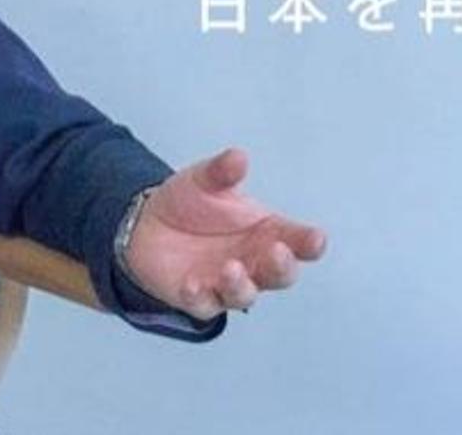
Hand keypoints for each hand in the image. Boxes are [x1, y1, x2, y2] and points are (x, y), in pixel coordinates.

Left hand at [122, 147, 326, 319]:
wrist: (144, 224)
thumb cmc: (187, 202)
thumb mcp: (203, 179)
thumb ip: (222, 171)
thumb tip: (238, 157)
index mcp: (266, 230)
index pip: (297, 239)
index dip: (309, 242)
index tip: (316, 239)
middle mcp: (253, 260)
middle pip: (280, 274)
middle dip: (282, 267)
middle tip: (276, 252)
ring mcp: (227, 283)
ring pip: (245, 295)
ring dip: (241, 285)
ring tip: (229, 268)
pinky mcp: (198, 298)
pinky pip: (204, 305)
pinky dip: (200, 297)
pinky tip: (192, 283)